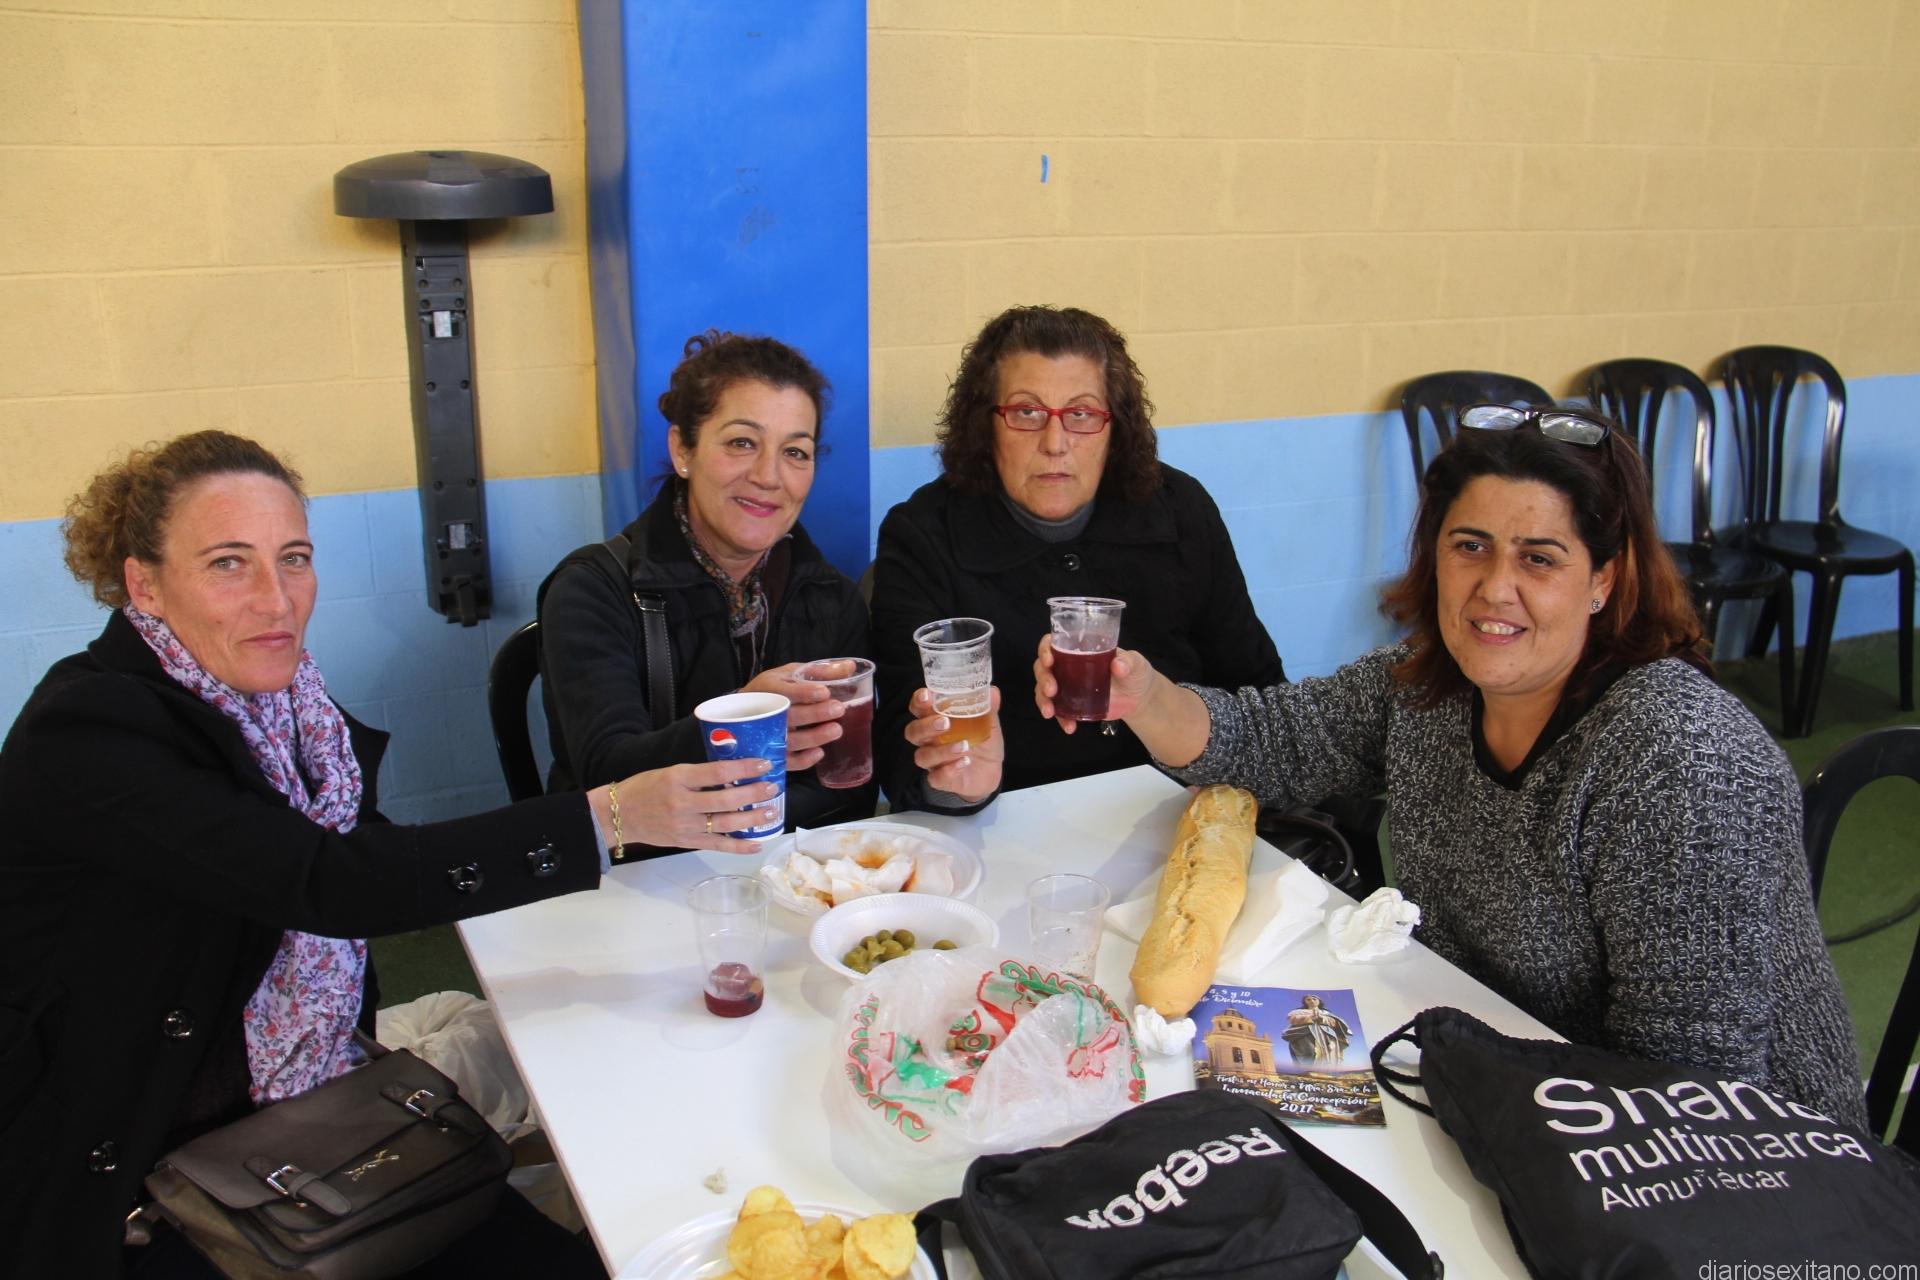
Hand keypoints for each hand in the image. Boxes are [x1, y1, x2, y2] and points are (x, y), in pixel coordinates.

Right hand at [591, 759, 780, 854]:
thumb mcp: (670, 772)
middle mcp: (682, 803)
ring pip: (726, 824)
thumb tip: (734, 774)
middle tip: (772, 787)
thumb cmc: (645, 788)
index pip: (717, 772)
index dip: (744, 769)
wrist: (619, 815)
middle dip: (753, 794)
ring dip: (753, 819)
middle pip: (726, 800)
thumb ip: (698, 775)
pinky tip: (757, 843)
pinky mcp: (686, 842)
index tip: (763, 764)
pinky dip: (739, 847)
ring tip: (771, 811)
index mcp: (678, 778)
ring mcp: (685, 826)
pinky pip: (718, 846)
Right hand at [742, 661, 849, 771]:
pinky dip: (804, 760)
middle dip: (815, 714)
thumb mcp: (792, 673)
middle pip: (790, 716)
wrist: (744, 711)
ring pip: (791, 740)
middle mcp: (767, 713)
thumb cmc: (774, 689)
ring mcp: (769, 736)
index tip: (824, 692)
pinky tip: (820, 752)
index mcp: (769, 688)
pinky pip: (789, 762)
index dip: (804, 693)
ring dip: (814, 737)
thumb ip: (821, 671)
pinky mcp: (774, 754)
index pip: (785, 691)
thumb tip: (850, 666)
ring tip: (836, 730)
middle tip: (838, 708)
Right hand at [902, 686, 1003, 802]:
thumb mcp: (988, 722)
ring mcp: (933, 762)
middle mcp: (929, 740)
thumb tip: (992, 692)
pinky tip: (964, 763)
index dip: (918, 702)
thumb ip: (987, 707)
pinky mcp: (941, 780)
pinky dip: (948, 771)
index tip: (927, 695)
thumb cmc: (981, 741)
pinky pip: (935, 778)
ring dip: (942, 751)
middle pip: (913, 732)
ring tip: (964, 746)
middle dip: (926, 726)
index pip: (918, 708)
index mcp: (935, 720)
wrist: (990, 771)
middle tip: (945, 722)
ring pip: (923, 756)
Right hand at [1033, 638, 1158, 733]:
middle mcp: (1068, 666)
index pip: (1053, 643)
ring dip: (1043, 700)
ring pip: (1043, 690)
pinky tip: (1069, 727)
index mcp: (1079, 649)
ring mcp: (1067, 686)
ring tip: (1050, 713)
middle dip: (1043, 679)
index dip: (1045, 649)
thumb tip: (1118, 665)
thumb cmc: (1135, 673)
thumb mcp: (1136, 664)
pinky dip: (1060, 719)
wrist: (1139, 698)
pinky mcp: (1071, 704)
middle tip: (1052, 690)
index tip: (1049, 660)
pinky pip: (1058, 710)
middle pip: (1043, 668)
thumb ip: (1128, 663)